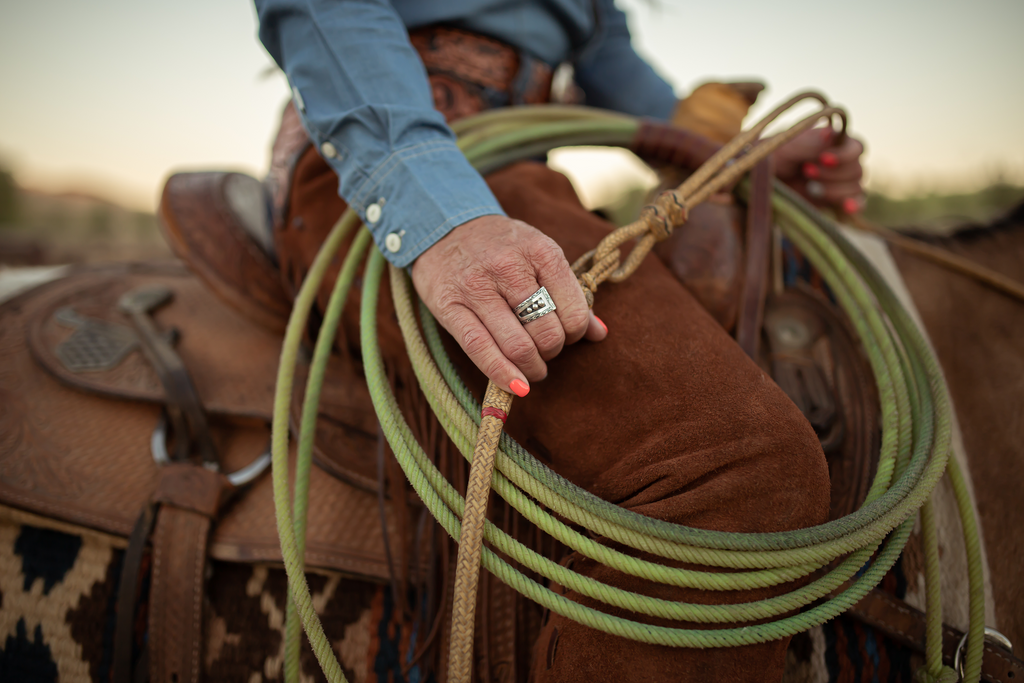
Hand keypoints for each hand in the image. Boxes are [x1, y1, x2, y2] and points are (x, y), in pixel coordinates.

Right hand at [410, 215, 607, 395]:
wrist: (446, 228)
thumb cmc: (502, 248)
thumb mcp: (540, 257)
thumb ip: (570, 293)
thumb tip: (599, 334)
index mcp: (540, 252)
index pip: (573, 311)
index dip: (575, 334)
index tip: (566, 336)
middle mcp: (508, 267)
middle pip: (546, 332)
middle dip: (552, 351)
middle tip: (545, 350)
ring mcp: (477, 287)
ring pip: (517, 345)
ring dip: (531, 367)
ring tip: (531, 369)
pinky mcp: (450, 306)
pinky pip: (480, 348)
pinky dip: (502, 374)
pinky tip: (516, 386)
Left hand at [774, 127, 865, 213]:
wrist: (762, 181)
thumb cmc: (774, 157)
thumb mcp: (787, 146)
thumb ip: (809, 141)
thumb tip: (829, 132)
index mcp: (837, 143)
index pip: (856, 148)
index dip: (843, 155)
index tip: (822, 159)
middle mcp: (843, 163)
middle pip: (857, 170)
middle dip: (831, 174)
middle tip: (806, 171)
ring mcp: (841, 183)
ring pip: (856, 188)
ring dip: (834, 190)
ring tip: (810, 187)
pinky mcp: (836, 202)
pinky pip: (856, 204)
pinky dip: (854, 205)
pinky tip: (847, 207)